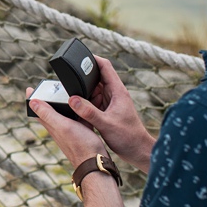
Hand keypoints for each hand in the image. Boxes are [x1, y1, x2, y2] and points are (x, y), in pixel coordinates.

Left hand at [27, 86, 109, 168]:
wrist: (96, 162)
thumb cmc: (80, 146)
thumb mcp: (62, 126)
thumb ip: (48, 114)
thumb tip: (32, 102)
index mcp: (52, 125)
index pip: (38, 110)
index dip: (34, 99)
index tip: (31, 88)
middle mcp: (60, 127)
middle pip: (52, 110)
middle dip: (50, 98)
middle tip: (49, 86)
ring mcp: (72, 129)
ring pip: (67, 112)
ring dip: (67, 102)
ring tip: (70, 90)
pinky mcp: (83, 131)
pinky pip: (80, 116)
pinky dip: (81, 108)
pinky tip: (88, 103)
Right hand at [65, 57, 153, 171]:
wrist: (138, 151)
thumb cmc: (128, 137)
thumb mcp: (105, 123)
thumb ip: (89, 111)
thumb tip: (72, 99)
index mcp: (118, 91)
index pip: (105, 67)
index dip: (93, 59)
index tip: (80, 56)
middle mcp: (115, 94)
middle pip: (98, 77)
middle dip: (84, 77)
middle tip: (69, 79)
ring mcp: (112, 102)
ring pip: (95, 90)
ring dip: (85, 92)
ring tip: (72, 95)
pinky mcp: (109, 111)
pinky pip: (95, 101)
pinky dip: (87, 102)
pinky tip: (79, 108)